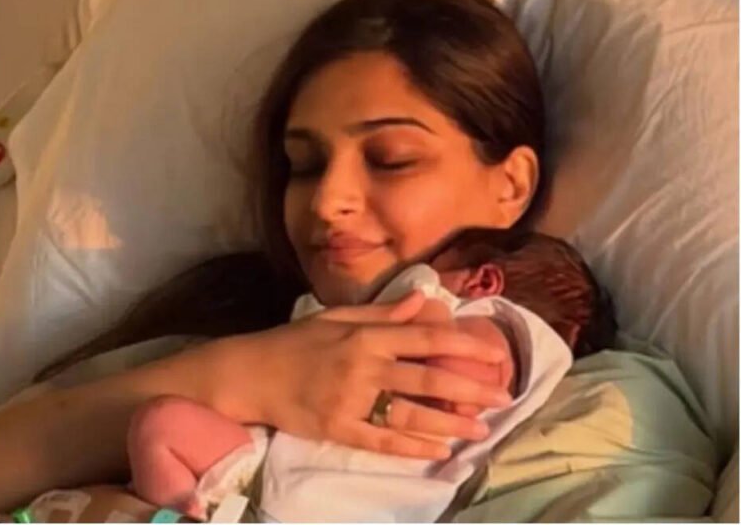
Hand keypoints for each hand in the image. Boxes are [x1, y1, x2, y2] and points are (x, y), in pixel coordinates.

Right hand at [220, 291, 511, 459]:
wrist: (249, 374)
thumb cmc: (293, 342)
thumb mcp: (336, 317)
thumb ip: (383, 313)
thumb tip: (425, 300)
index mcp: (365, 336)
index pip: (426, 339)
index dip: (465, 347)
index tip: (496, 355)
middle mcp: (363, 367)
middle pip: (427, 380)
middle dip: (469, 390)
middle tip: (503, 399)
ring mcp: (351, 401)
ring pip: (410, 415)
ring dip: (448, 424)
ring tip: (479, 431)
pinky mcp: (338, 429)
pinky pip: (381, 440)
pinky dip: (411, 447)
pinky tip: (436, 452)